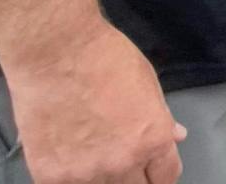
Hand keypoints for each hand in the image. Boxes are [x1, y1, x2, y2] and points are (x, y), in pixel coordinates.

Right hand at [2, 21, 184, 183]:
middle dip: (137, 178)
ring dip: (103, 179)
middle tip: (126, 164)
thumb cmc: (107, 58)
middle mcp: (122, 163)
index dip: (161, 172)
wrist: (56, 53)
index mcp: (153, 140)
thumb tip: (176, 136)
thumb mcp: (148, 83)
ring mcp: (84, 173)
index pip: (167, 176)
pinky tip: (69, 160)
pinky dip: (71, 178)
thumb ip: (161, 116)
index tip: (154, 169)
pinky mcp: (50, 176)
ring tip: (95, 158)